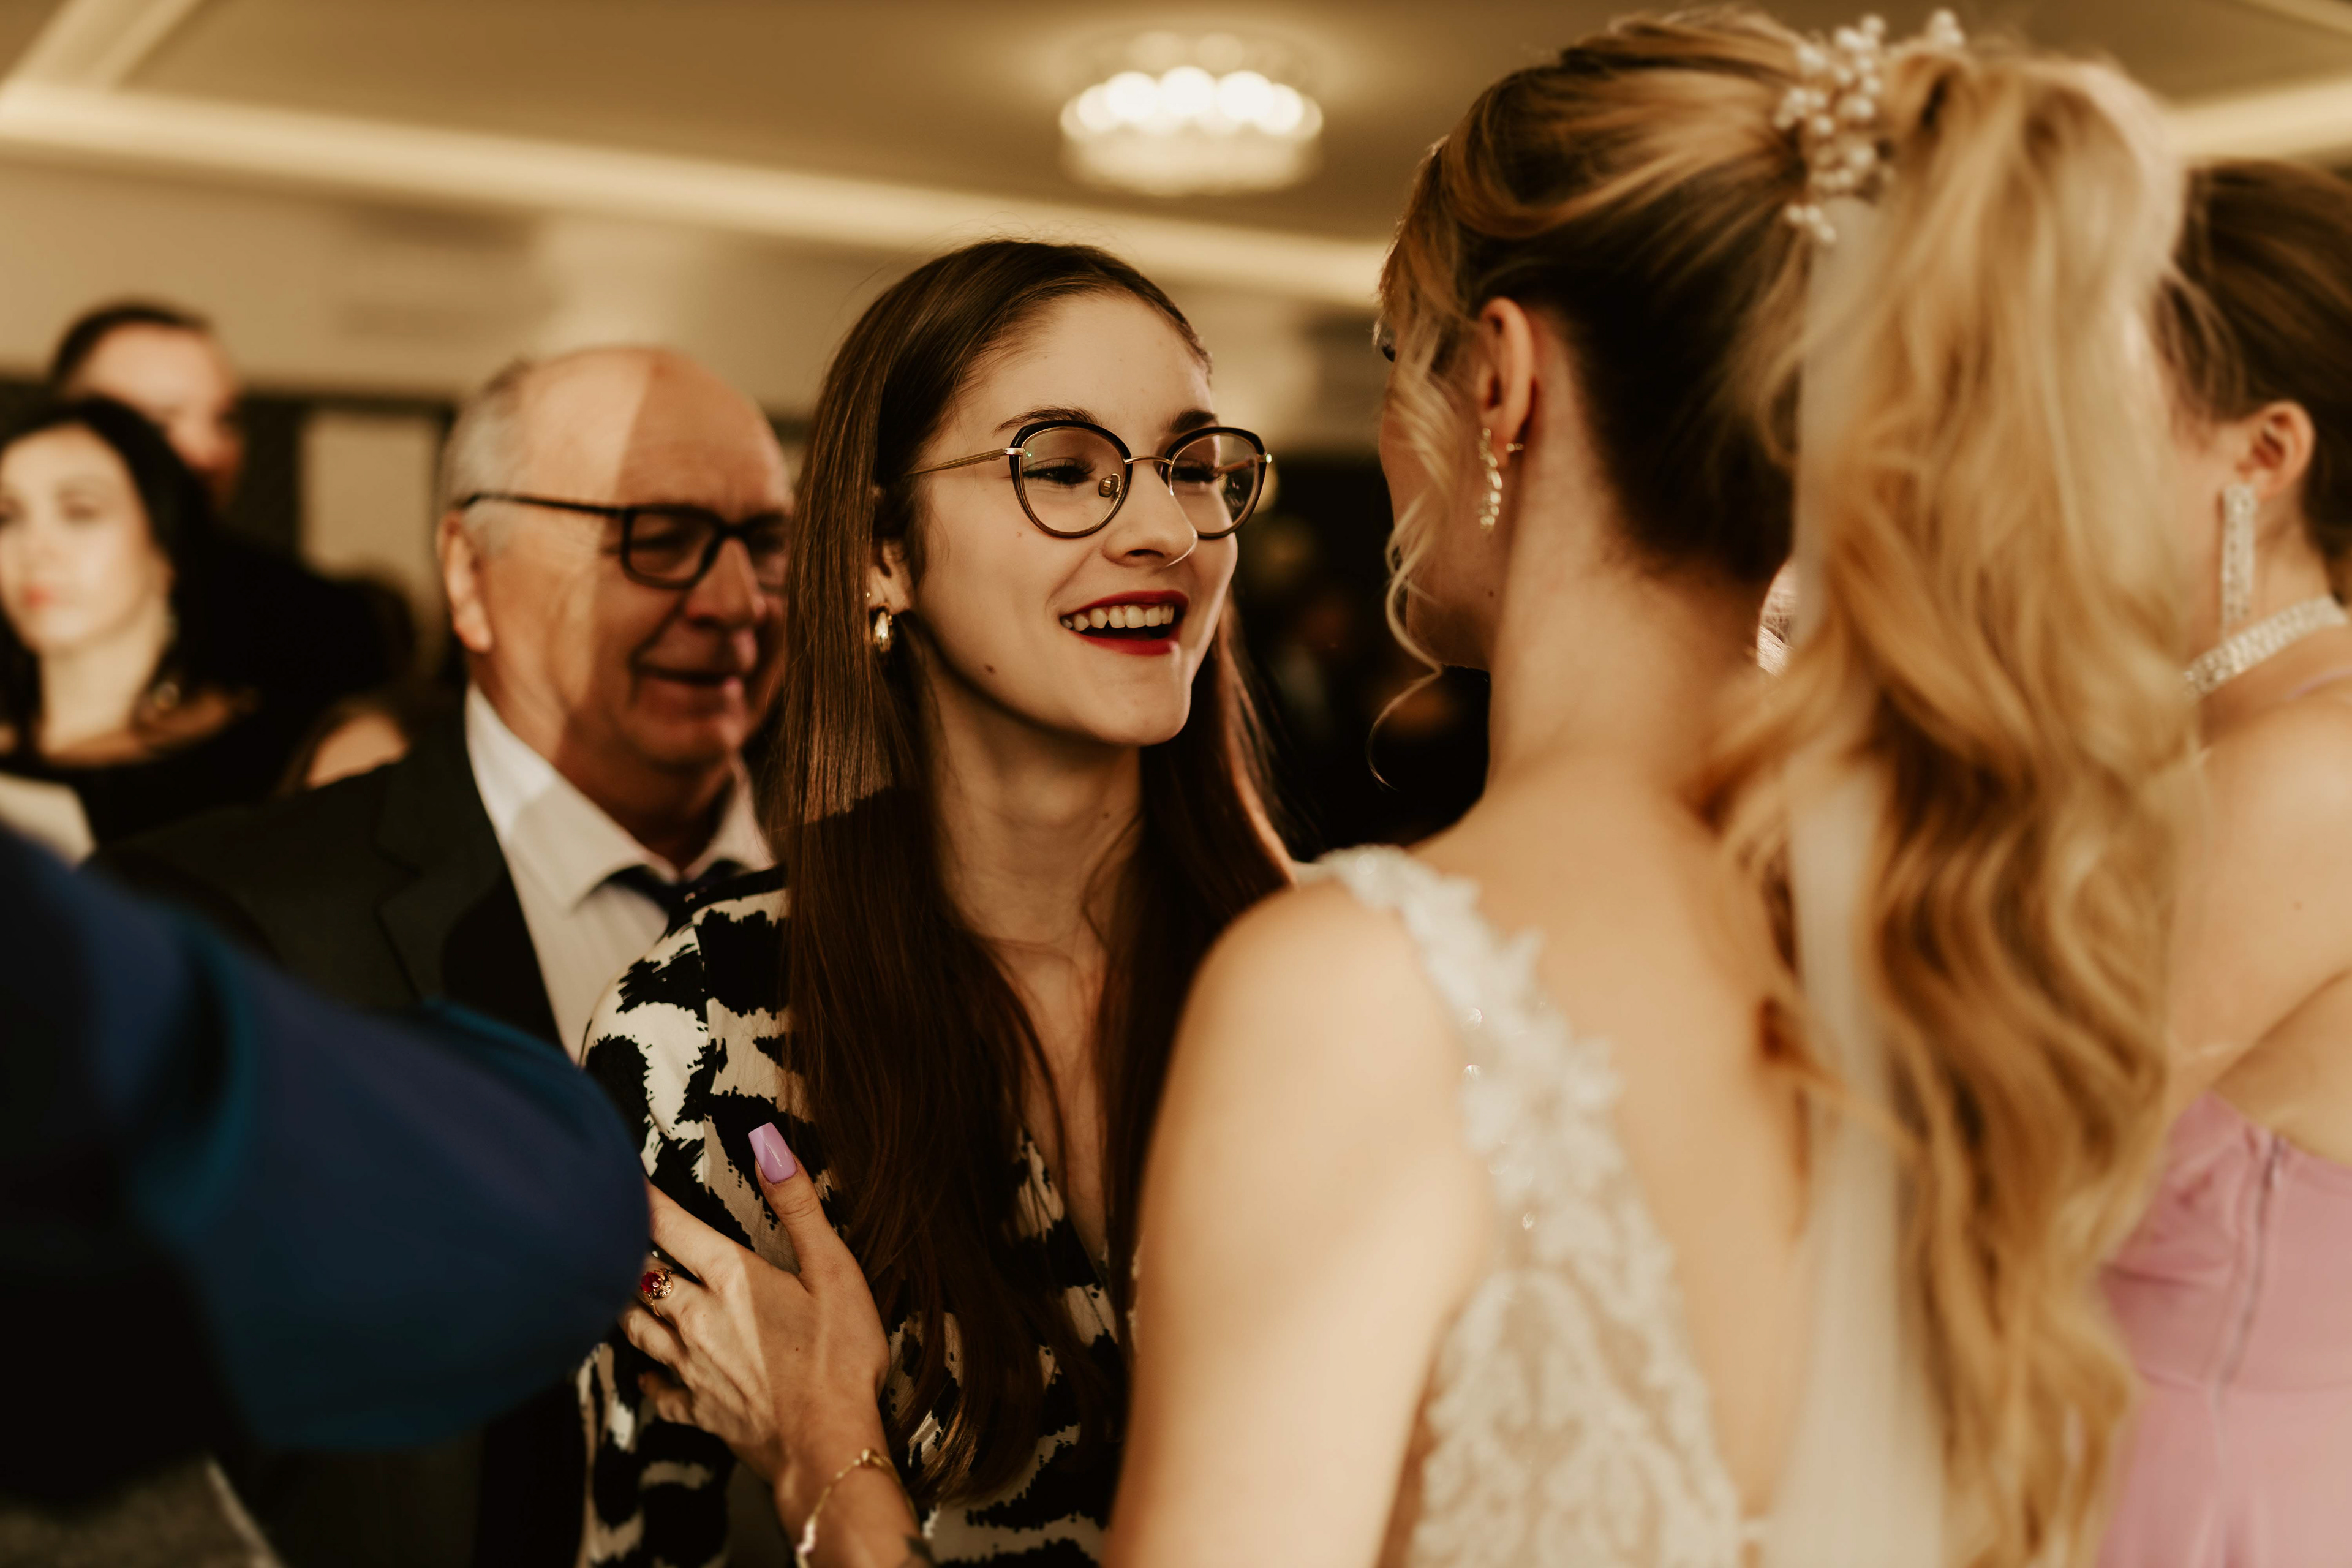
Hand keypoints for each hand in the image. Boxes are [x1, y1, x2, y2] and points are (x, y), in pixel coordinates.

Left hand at [622, 1123, 891, 1502]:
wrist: (826, 1447)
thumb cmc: (840, 1358)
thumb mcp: (834, 1270)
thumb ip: (797, 1205)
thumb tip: (767, 1145)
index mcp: (732, 1278)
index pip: (670, 1225)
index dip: (642, 1198)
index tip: (619, 1176)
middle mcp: (697, 1319)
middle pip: (641, 1277)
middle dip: (626, 1252)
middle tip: (610, 1231)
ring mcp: (691, 1367)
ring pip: (637, 1328)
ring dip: (628, 1305)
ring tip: (621, 1288)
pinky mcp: (696, 1409)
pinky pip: (655, 1387)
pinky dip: (648, 1374)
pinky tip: (649, 1370)